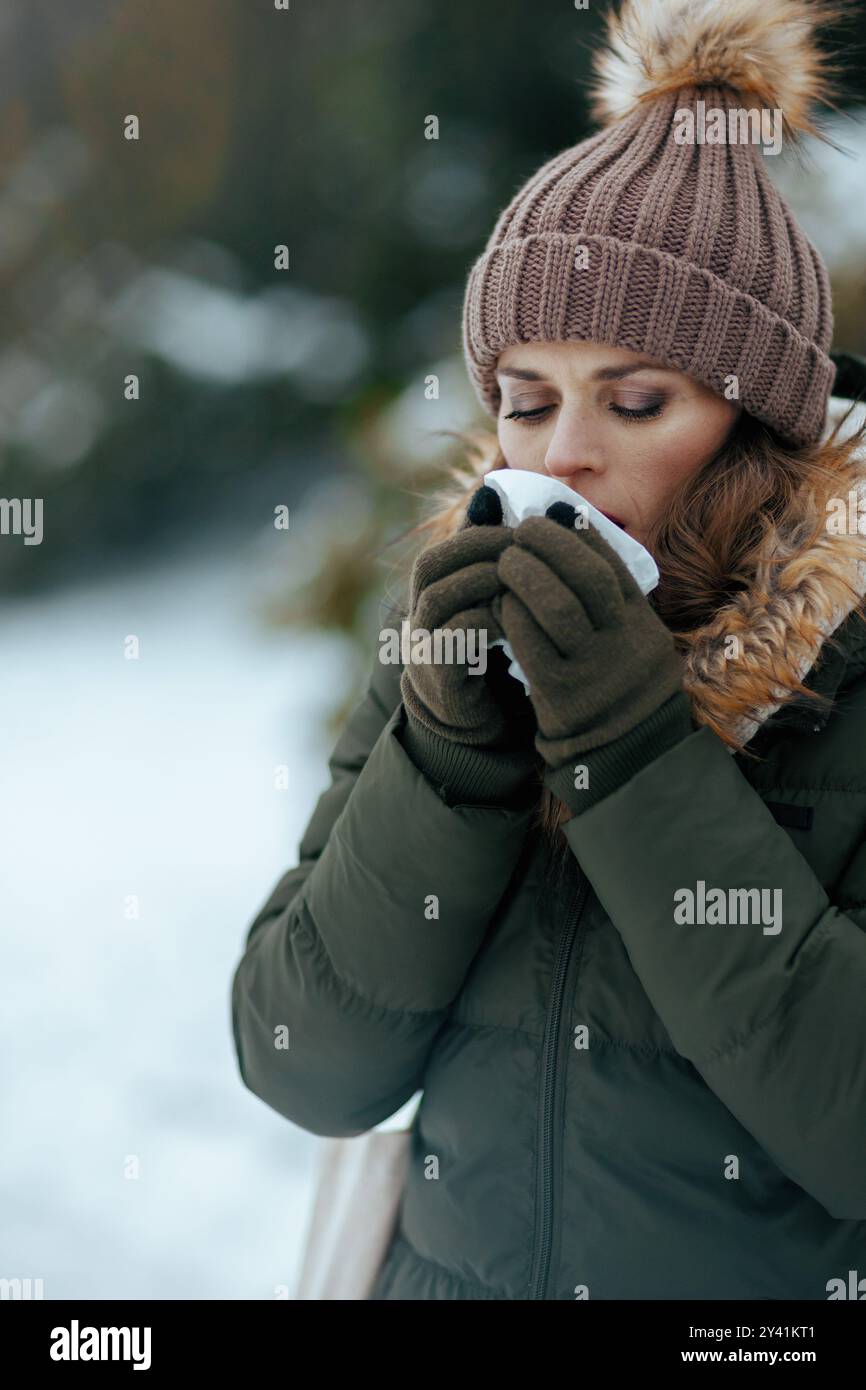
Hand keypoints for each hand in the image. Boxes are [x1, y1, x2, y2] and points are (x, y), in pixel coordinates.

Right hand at [399, 484, 536, 750]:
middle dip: (476, 552)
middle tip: (519, 550)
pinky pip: (452, 639)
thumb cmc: (487, 654)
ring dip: (481, 582)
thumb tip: (499, 503)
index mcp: (428, 599)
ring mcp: (423, 648)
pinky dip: (485, 622)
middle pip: (428, 568)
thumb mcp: (489, 606)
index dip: (473, 537)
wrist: (472, 720)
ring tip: (518, 581)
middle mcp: (417, 619)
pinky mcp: (439, 677)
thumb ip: (493, 565)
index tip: (516, 532)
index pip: (437, 553)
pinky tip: (515, 620)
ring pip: (437, 599)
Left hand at [495, 504, 686, 771]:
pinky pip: (531, 645)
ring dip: (526, 577)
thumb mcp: (628, 632)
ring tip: (507, 561)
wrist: (626, 750)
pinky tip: (499, 602)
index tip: (553, 514)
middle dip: (551, 547)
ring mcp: (594, 669)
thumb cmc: (616, 675)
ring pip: (559, 610)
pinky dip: (512, 616)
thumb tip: (571, 521)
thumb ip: (608, 587)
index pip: (613, 566)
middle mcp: (624, 643)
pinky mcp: (562, 694)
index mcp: (640, 623)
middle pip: (589, 581)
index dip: (580, 535)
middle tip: (521, 529)